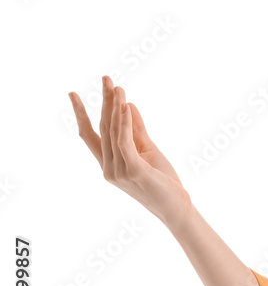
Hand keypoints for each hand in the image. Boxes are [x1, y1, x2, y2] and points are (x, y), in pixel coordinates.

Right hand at [68, 76, 191, 225]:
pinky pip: (125, 141)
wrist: (175, 207)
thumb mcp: (148, 150)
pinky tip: (126, 106)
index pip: (90, 134)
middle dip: (103, 101)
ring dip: (116, 107)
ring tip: (117, 87)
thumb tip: (127, 104)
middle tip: (106, 78)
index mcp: (109, 162)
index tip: (73, 94)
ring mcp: (118, 170)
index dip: (81, 114)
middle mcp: (108, 167)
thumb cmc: (162, 181)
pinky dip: (125, 122)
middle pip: (102, 127)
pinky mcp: (132, 170)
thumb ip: (136, 129)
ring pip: (113, 132)